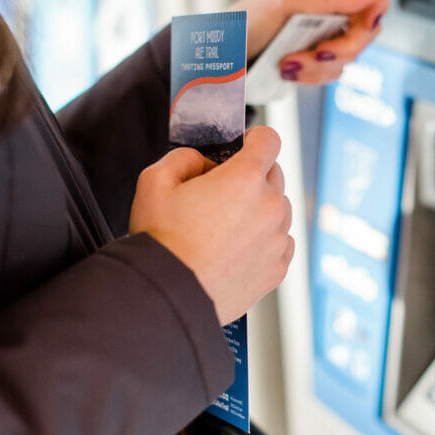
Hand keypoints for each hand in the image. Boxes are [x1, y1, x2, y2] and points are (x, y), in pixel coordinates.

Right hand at [129, 127, 293, 325]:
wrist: (168, 295)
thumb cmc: (161, 242)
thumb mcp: (154, 181)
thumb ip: (183, 158)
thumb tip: (202, 162)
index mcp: (245, 178)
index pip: (269, 139)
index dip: (254, 139)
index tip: (244, 146)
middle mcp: (270, 206)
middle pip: (274, 174)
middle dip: (251, 176)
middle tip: (220, 193)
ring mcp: (278, 239)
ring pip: (279, 209)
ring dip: (259, 209)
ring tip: (225, 226)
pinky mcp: (277, 268)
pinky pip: (280, 242)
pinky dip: (265, 239)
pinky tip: (236, 247)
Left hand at [228, 0, 388, 83]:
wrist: (221, 56)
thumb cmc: (244, 20)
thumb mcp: (284, 2)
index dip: (376, 2)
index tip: (363, 25)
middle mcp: (330, 6)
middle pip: (369, 26)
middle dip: (346, 46)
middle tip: (319, 51)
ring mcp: (325, 33)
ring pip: (351, 55)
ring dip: (320, 65)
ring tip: (288, 63)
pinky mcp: (316, 59)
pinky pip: (332, 72)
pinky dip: (311, 76)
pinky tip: (288, 70)